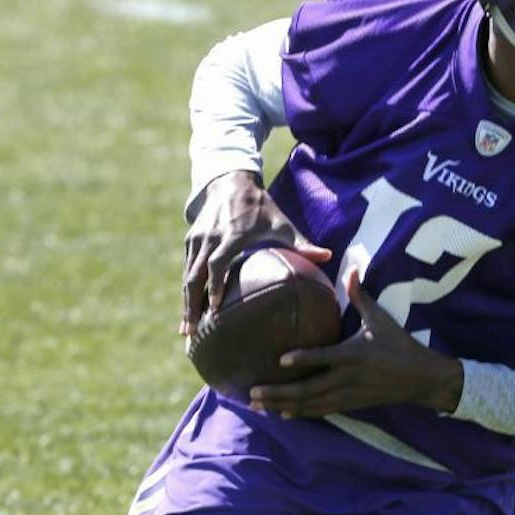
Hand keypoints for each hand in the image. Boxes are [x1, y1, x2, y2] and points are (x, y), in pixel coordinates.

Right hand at [180, 171, 330, 335]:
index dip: (215, 285)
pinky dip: (187, 291)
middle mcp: (210, 238)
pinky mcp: (190, 240)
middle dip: (192, 305)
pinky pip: (186, 269)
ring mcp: (197, 239)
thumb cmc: (262, 208)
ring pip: (188, 276)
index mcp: (232, 235)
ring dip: (186, 304)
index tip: (216, 309)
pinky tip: (189, 312)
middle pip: (195, 276)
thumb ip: (302, 243)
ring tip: (187, 331)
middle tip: (193, 333)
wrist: (230, 182)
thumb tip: (328, 257)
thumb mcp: (282, 223)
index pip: (218, 263)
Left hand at [248, 271, 463, 416]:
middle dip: (278, 392)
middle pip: (308, 389)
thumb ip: (360, 296)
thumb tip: (352, 268)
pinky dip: (300, 413)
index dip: (302, 359)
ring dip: (282, 405)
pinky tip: (281, 414)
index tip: (280, 361)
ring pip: (310, 404)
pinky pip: (321, 410)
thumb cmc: (399, 345)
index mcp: (353, 354)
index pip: (324, 357)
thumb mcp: (380, 319)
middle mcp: (347, 377)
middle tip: (252, 392)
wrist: (421, 379)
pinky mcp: (350, 405)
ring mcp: (347, 394)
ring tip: (256, 405)